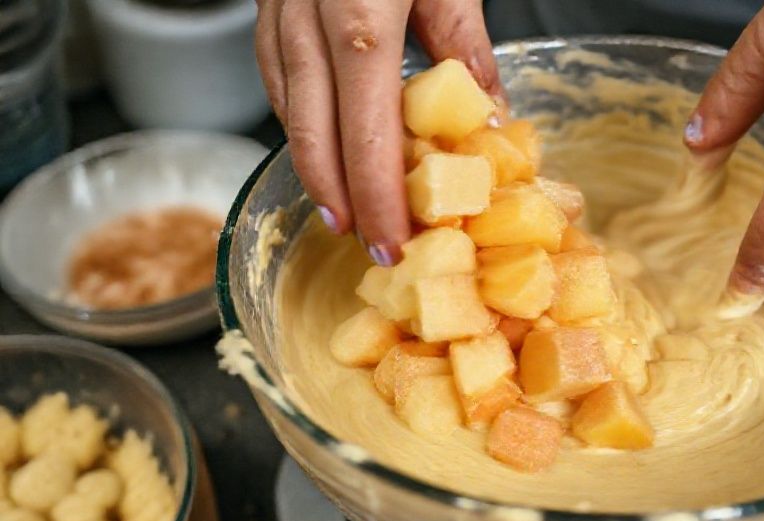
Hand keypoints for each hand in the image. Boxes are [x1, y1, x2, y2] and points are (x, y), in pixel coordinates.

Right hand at [254, 0, 500, 265]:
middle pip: (315, 131)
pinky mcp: (268, 4)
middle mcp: (308, 15)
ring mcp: (279, 10)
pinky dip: (300, 124)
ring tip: (346, 214)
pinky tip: (324, 150)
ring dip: (315, 170)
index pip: (366, 124)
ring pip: (288, 109)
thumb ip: (465, 42)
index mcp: (362, 10)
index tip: (393, 240)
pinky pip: (277, 76)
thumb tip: (489, 116)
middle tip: (370, 246)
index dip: (376, 193)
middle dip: (341, 201)